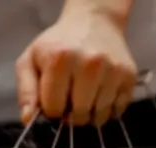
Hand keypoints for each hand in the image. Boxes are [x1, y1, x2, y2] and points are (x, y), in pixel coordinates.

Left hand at [15, 4, 136, 125]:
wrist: (94, 22)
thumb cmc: (59, 44)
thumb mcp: (31, 60)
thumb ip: (26, 90)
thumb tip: (28, 118)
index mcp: (61, 59)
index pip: (53, 109)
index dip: (51, 109)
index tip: (53, 98)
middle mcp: (90, 64)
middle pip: (78, 116)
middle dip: (70, 115)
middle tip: (69, 98)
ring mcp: (112, 70)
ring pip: (98, 117)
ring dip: (89, 114)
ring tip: (84, 96)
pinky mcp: (129, 76)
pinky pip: (117, 111)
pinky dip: (107, 110)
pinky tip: (99, 94)